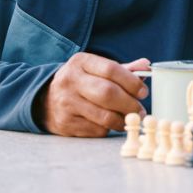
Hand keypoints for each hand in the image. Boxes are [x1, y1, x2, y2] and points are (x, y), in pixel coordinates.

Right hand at [35, 53, 149, 136]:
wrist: (45, 101)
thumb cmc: (81, 83)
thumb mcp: (96, 69)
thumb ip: (122, 69)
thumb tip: (146, 66)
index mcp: (80, 62)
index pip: (111, 69)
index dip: (132, 82)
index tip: (143, 92)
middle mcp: (70, 81)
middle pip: (108, 93)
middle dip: (130, 104)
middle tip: (140, 110)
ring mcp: (66, 103)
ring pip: (104, 116)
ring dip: (123, 120)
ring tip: (130, 118)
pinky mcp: (66, 123)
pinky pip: (96, 130)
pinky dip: (109, 129)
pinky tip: (112, 124)